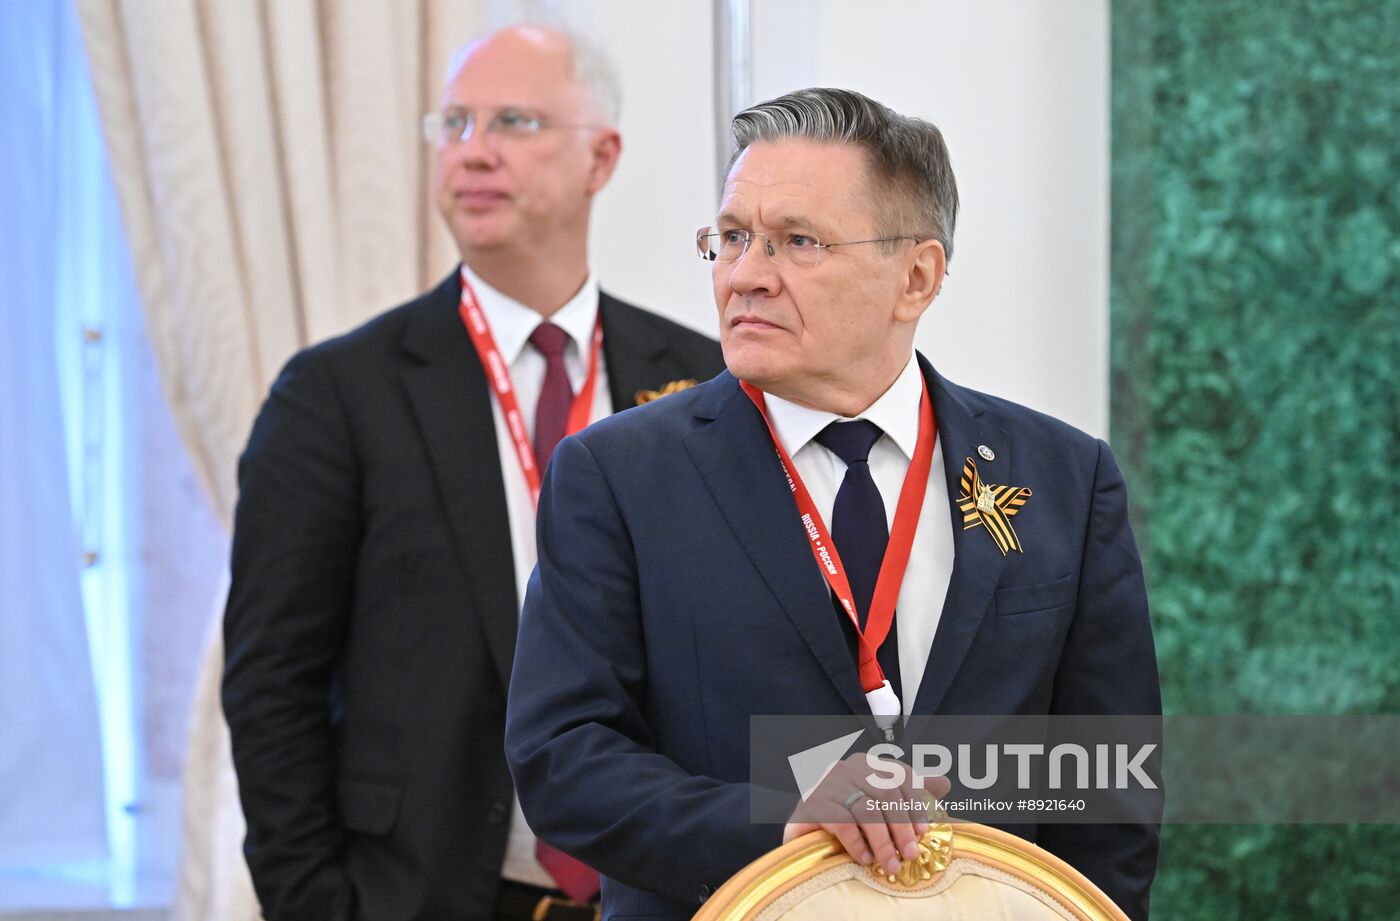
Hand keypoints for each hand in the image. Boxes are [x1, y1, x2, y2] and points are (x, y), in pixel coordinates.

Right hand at [783, 751, 950, 876]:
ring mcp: (826, 784)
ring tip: (891, 864)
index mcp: (866, 764)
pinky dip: (857, 843)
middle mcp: (846, 768)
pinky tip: (865, 858)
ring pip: (865, 810)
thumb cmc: (846, 815)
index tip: (924, 831)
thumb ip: (909, 791)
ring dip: (883, 842)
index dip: (915, 803)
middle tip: (910, 854)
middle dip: (901, 827)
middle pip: (884, 794)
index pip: (899, 776)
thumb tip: (944, 783)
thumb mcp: (878, 802)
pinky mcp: (810, 805)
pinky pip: (841, 823)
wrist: (804, 831)